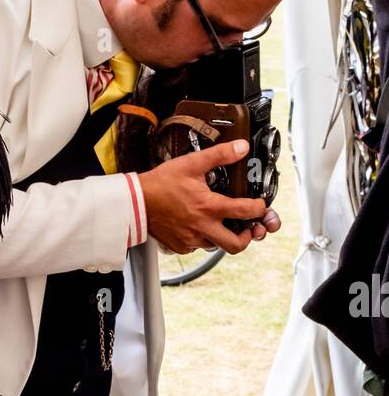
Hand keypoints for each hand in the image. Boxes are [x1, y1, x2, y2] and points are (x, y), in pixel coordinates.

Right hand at [138, 139, 280, 254]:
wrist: (135, 202)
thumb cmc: (160, 184)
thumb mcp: (192, 164)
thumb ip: (219, 155)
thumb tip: (240, 148)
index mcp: (208, 207)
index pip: (245, 212)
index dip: (259, 208)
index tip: (259, 205)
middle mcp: (202, 227)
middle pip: (235, 245)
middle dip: (247, 237)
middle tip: (247, 228)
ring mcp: (190, 240)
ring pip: (215, 246)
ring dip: (222, 236)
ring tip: (219, 224)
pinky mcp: (180, 246)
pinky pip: (197, 247)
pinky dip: (201, 238)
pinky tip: (197, 226)